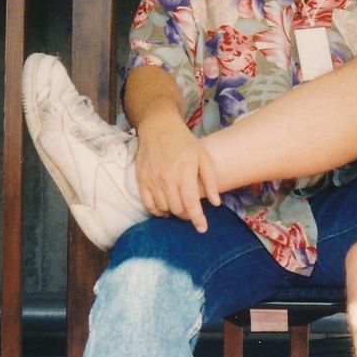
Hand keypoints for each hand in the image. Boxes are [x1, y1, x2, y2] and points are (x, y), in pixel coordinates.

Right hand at [134, 113, 222, 231]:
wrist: (159, 128)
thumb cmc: (184, 143)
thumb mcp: (203, 157)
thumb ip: (210, 181)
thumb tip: (215, 203)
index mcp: (184, 173)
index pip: (191, 204)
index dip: (198, 219)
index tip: (202, 228)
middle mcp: (167, 179)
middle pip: (177, 209)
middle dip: (187, 215)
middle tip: (192, 211)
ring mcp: (152, 181)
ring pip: (163, 209)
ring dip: (173, 212)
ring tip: (180, 206)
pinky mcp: (141, 181)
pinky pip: (148, 205)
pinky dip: (157, 211)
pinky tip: (164, 209)